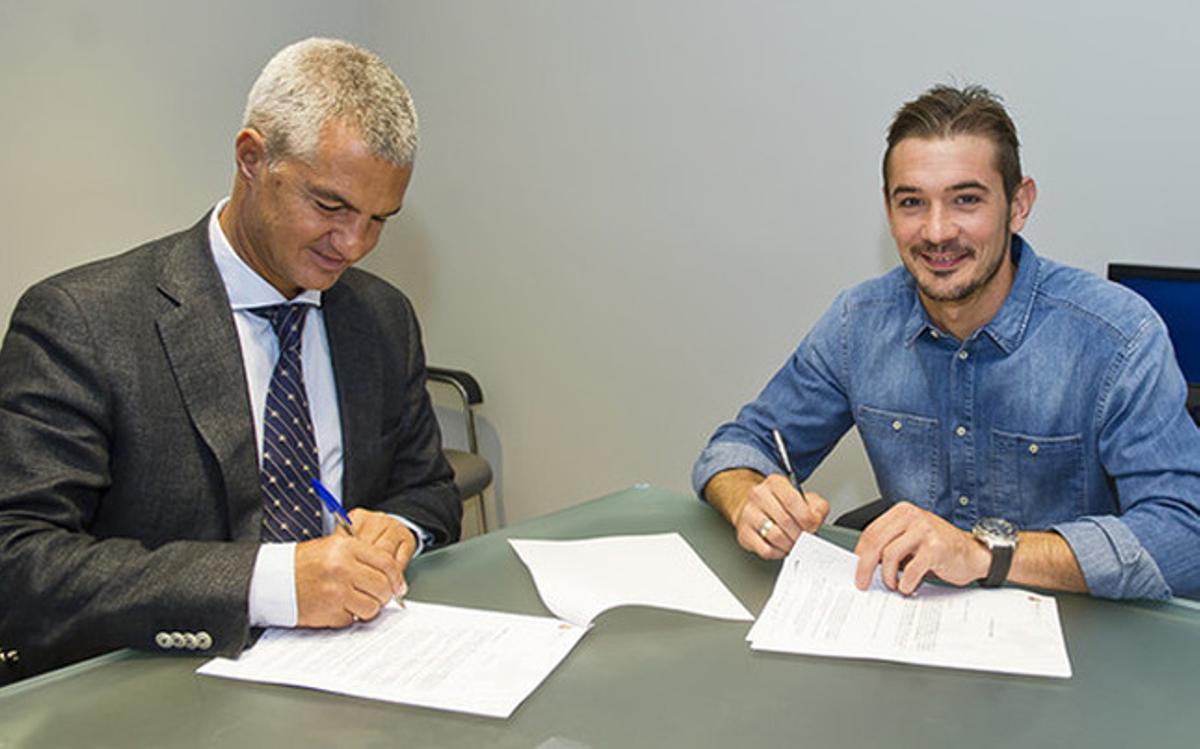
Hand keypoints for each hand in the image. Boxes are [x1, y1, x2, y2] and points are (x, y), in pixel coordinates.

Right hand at [294, 515, 412, 627]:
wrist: (274, 579)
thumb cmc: (305, 563)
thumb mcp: (334, 547)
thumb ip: (363, 556)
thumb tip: (392, 575)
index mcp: (346, 548)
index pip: (386, 563)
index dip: (396, 577)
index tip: (398, 585)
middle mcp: (343, 568)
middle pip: (382, 586)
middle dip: (384, 594)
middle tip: (377, 595)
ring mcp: (336, 592)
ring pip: (372, 607)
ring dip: (368, 607)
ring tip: (357, 601)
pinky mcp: (330, 612)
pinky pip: (354, 618)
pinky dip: (350, 615)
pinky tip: (339, 606)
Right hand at [734, 474, 829, 559]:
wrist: (754, 508)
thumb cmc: (780, 504)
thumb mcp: (803, 498)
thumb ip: (817, 506)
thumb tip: (816, 519)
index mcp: (775, 483)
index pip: (793, 502)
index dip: (807, 519)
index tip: (813, 527)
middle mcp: (758, 496)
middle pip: (785, 521)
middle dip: (800, 534)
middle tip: (806, 538)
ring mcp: (748, 514)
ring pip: (776, 536)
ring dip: (790, 544)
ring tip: (795, 543)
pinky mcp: (744, 533)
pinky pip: (765, 550)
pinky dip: (778, 553)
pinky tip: (782, 547)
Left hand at [853, 502, 989, 594]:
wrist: (973, 554)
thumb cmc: (939, 548)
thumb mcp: (911, 538)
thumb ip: (890, 543)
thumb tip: (863, 563)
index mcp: (902, 512)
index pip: (871, 532)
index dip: (860, 553)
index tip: (855, 569)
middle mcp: (913, 516)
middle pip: (876, 542)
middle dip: (865, 566)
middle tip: (863, 583)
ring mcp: (925, 530)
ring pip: (889, 555)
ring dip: (887, 576)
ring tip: (893, 584)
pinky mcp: (936, 548)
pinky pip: (910, 569)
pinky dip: (905, 583)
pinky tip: (908, 587)